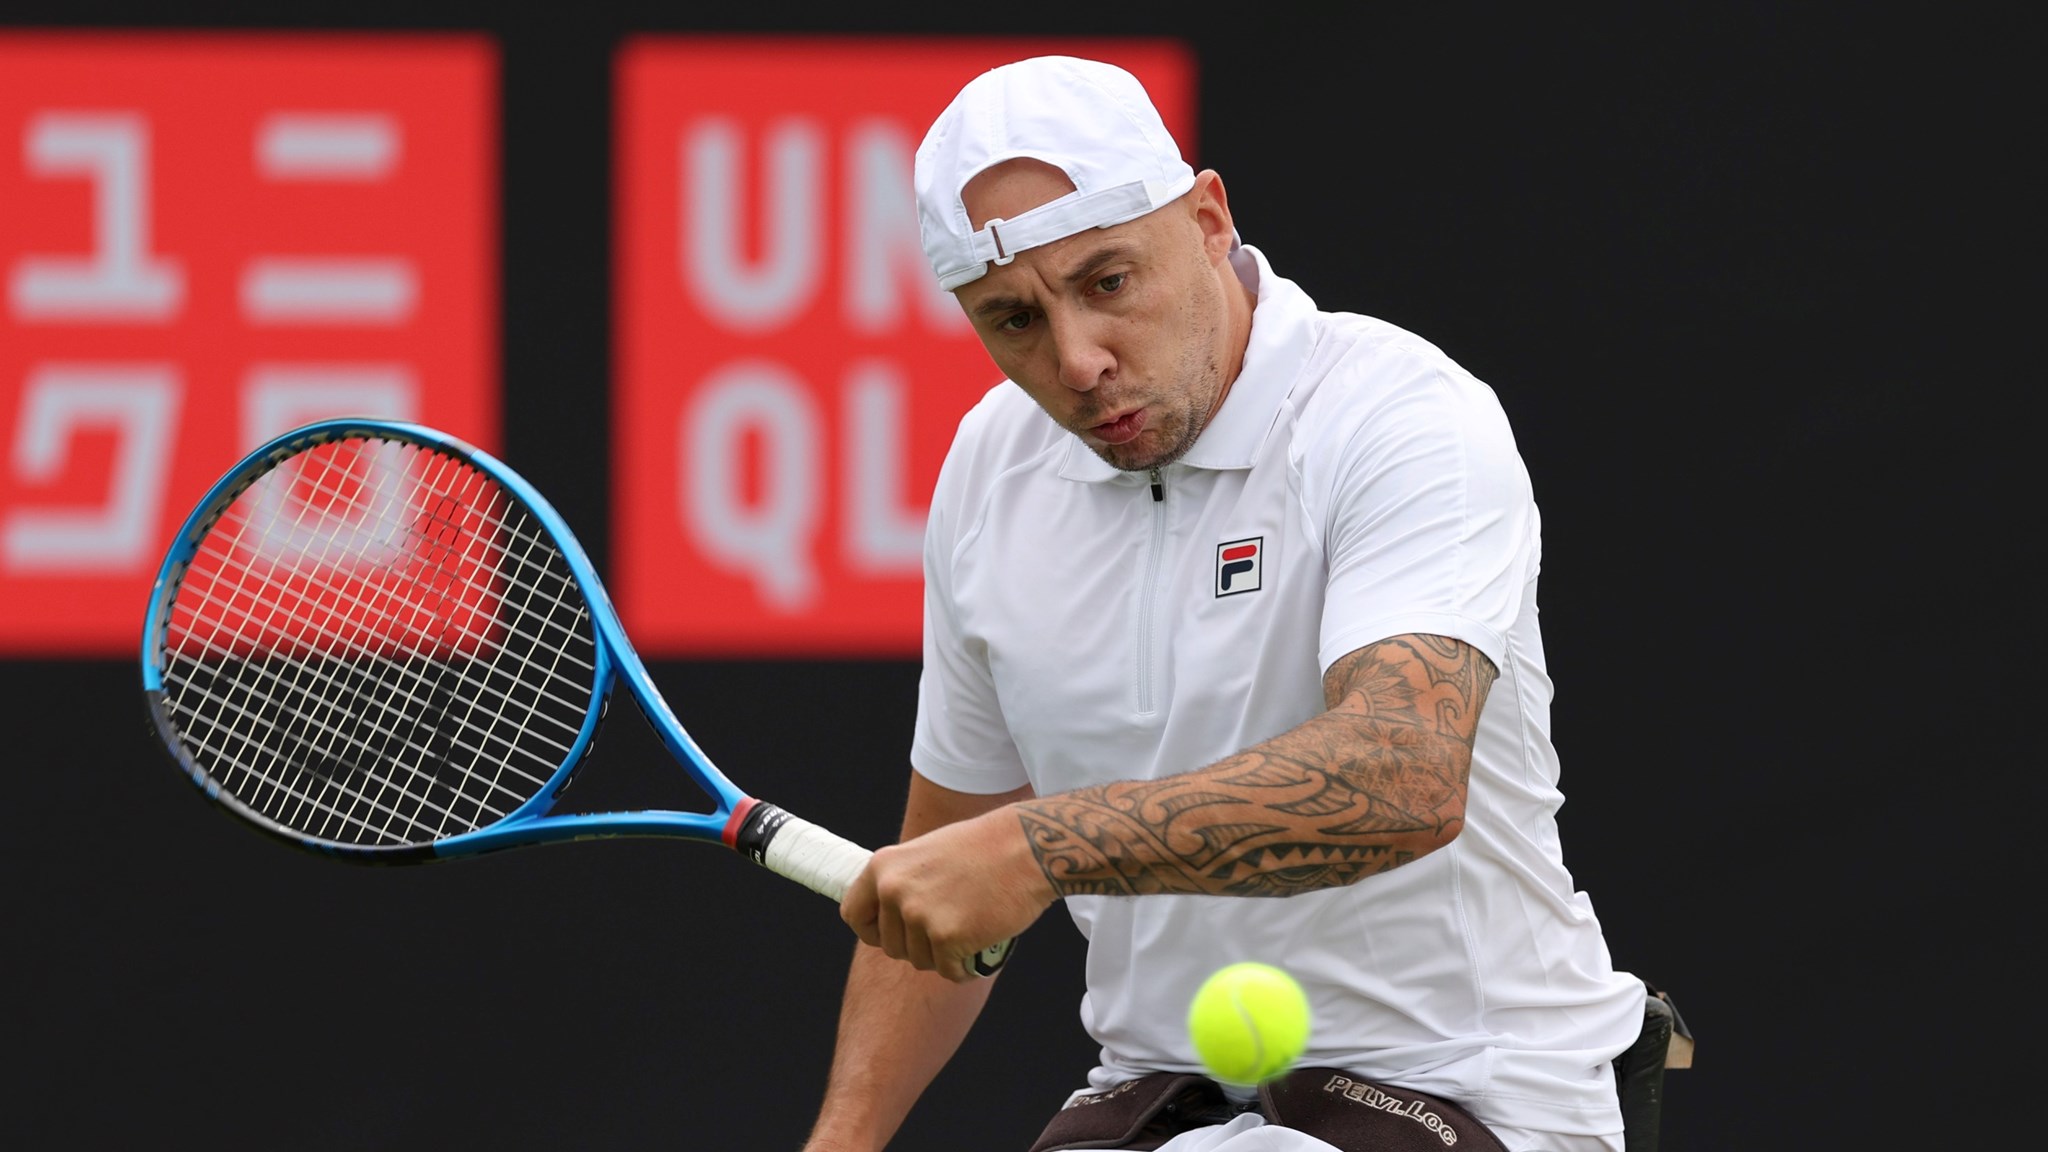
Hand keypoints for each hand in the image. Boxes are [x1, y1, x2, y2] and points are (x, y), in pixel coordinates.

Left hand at [840, 805, 1054, 981]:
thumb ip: (904, 882)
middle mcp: (893, 891)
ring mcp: (919, 915)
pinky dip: (966, 967)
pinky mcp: (947, 937)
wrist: (1027, 846)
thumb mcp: (927, 853)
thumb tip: (891, 915)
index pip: (853, 915)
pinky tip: (982, 946)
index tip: (892, 934)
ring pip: (920, 961)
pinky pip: (949, 971)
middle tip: (950, 927)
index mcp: (883, 867)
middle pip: (891, 946)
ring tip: (971, 929)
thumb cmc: (984, 847)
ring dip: (944, 955)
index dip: (873, 931)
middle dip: (919, 945)